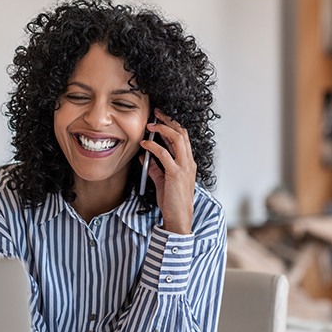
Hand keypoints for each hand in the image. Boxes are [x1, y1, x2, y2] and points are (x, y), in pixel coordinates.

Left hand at [139, 109, 195, 234]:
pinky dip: (153, 147)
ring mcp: (184, 167)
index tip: (161, 118)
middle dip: (168, 121)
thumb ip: (154, 168)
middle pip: (182, 133)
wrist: (179, 218)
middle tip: (156, 114)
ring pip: (177, 139)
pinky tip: (144, 144)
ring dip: (162, 129)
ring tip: (150, 126)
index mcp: (188, 163)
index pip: (183, 137)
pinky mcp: (175, 174)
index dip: (172, 125)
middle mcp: (189, 162)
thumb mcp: (162, 181)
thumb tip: (143, 156)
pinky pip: (164, 154)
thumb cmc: (172, 202)